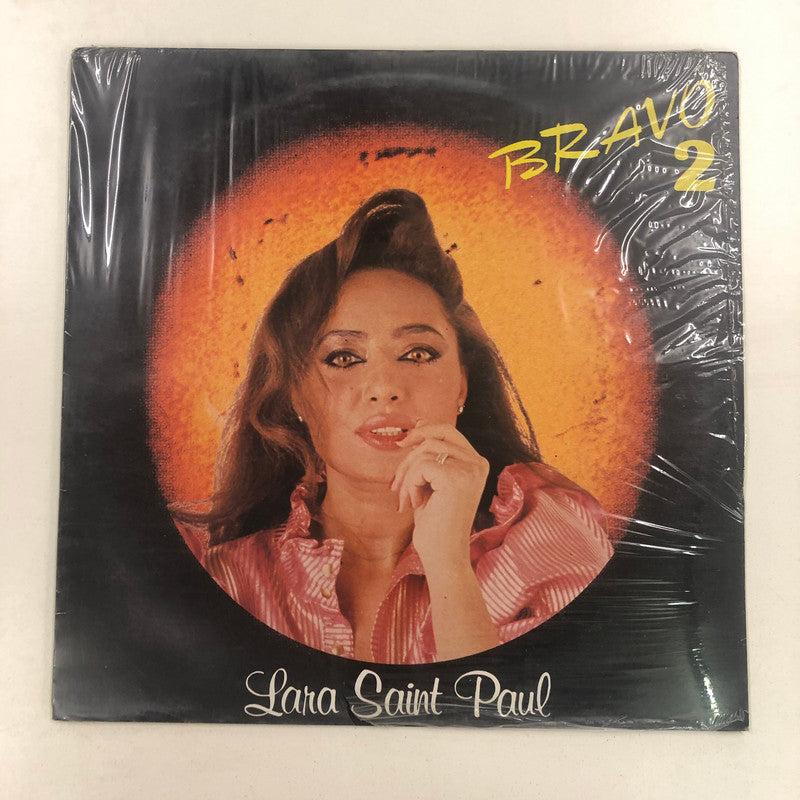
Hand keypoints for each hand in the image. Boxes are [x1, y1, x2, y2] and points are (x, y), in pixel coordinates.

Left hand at [390, 421, 488, 572]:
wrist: (444, 556)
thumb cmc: (436, 524)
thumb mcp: (433, 483)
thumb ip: (431, 456)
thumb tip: (420, 423)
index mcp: (477, 463)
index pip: (448, 431)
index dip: (423, 431)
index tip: (402, 443)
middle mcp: (478, 463)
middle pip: (436, 435)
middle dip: (410, 452)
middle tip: (395, 478)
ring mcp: (469, 469)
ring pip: (424, 451)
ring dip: (407, 475)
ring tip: (406, 499)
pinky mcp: (455, 478)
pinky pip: (421, 466)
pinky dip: (410, 484)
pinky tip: (415, 505)